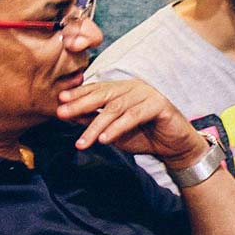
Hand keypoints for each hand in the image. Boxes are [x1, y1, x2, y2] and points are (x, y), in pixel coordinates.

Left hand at [57, 76, 208, 164]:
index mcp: (124, 89)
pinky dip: (117, 128)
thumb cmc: (145, 136)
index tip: (60, 101)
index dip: (79, 93)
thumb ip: (96, 121)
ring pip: (116, 108)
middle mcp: (135, 87)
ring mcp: (148, 94)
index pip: (98, 88)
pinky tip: (104, 139)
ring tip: (82, 142)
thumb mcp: (114, 130)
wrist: (174, 146)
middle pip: (104, 94)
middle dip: (81, 104)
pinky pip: (133, 116)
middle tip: (62, 113)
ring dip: (96, 126)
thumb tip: (71, 116)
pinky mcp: (159, 105)